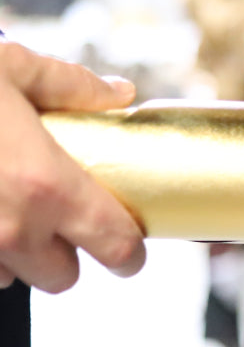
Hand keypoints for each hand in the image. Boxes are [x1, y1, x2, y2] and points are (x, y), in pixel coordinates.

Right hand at [0, 42, 145, 291]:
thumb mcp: (9, 67)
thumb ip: (70, 86)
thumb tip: (116, 94)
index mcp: (47, 186)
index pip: (116, 246)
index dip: (128, 251)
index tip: (126, 247)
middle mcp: (9, 228)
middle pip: (61, 278)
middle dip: (62, 254)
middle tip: (52, 221)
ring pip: (7, 279)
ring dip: (10, 255)